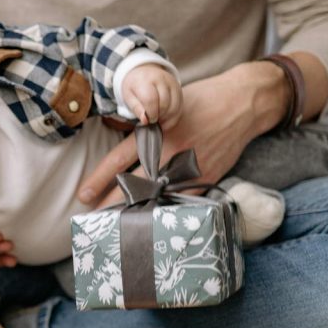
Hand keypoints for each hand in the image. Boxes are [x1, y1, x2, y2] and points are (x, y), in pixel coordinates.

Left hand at [80, 61, 288, 206]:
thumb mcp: (169, 108)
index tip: (84, 194)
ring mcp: (190, 167)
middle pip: (136, 183)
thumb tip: (127, 154)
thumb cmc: (202, 102)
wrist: (242, 104)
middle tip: (95, 220)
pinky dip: (166, 210)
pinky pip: (182, 199)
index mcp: (157, 131)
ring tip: (120, 226)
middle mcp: (171, 151)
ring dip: (139, 211)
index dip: (100, 178)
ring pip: (158, 195)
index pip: (121, 158)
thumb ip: (149, 130)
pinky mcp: (207, 177)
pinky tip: (152, 223)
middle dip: (114, 203)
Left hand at [122, 64, 182, 128]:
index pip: (151, 100)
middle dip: (158, 117)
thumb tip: (145, 121)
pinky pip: (179, 108)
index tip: (147, 120)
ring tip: (158, 120)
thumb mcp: (129, 96)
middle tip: (152, 121)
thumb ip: (136, 108)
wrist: (144, 72)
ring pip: (174, 108)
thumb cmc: (135, 87)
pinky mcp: (179, 89)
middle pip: (164, 104)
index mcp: (145, 79)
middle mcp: (161, 79)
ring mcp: (172, 83)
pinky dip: (173, 118)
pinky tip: (165, 120)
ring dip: (166, 119)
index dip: (150, 114)